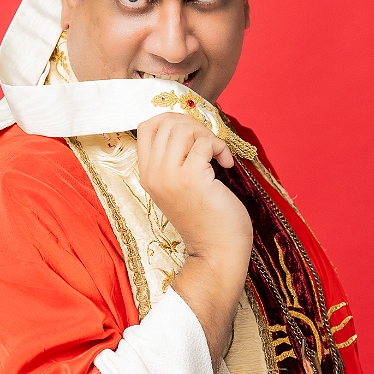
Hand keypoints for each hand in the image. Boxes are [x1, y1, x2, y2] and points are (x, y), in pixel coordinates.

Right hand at [137, 113, 252, 368]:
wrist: (216, 254)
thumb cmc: (205, 219)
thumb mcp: (178, 186)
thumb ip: (174, 159)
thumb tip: (187, 125)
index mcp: (146, 175)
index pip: (146, 127)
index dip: (172, 120)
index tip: (192, 135)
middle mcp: (153, 174)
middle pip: (165, 122)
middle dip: (193, 125)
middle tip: (208, 144)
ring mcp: (170, 176)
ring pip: (183, 128)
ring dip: (207, 135)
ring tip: (217, 154)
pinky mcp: (192, 178)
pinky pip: (204, 142)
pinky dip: (220, 147)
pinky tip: (226, 163)